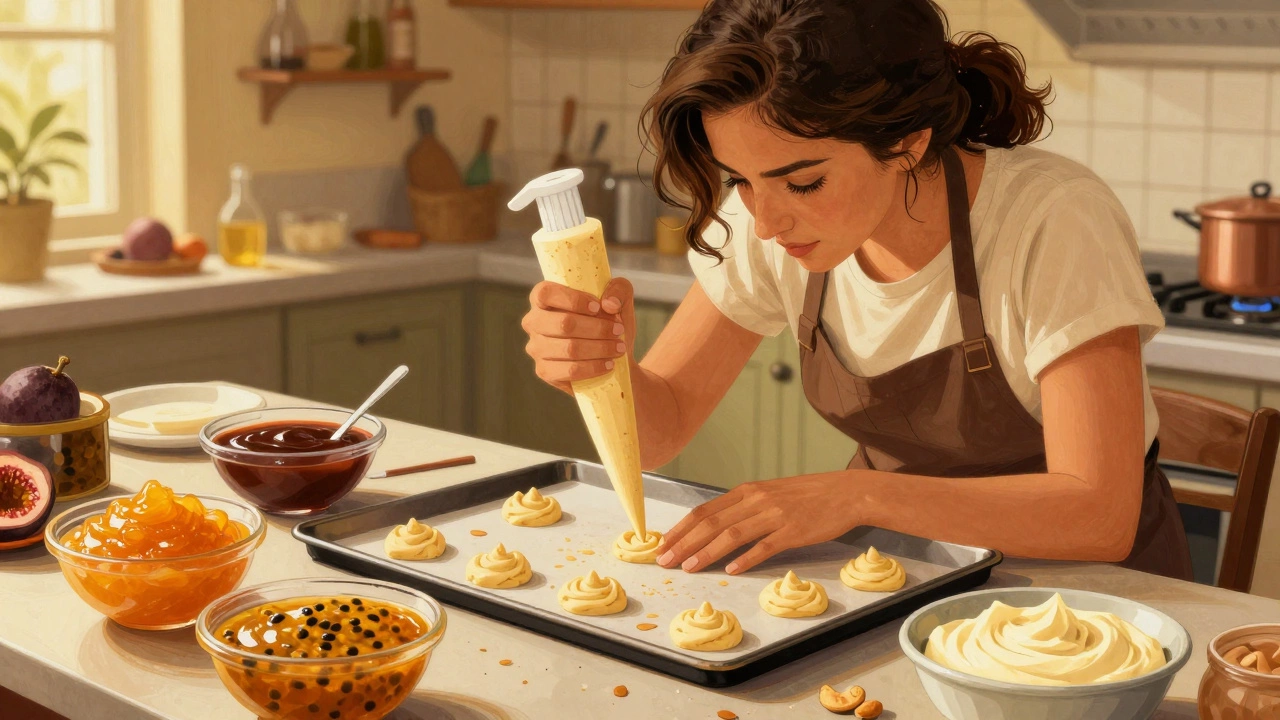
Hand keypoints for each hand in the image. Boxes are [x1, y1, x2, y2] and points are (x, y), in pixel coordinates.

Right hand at [521, 278, 636, 393]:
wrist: (614, 358)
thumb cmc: (610, 322)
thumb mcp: (619, 299)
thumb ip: (619, 289)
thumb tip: (609, 304)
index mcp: (543, 298)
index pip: (546, 293)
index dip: (573, 300)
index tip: (598, 307)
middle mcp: (533, 322)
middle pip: (563, 324)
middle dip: (597, 328)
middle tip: (618, 330)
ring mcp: (536, 348)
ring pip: (569, 348)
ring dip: (600, 348)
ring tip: (619, 348)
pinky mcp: (544, 371)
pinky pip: (569, 370)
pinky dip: (593, 367)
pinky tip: (608, 364)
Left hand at [656, 474, 859, 574]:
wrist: (845, 493)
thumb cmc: (807, 495)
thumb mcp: (770, 493)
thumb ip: (745, 507)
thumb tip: (716, 525)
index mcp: (747, 491)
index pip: (704, 511)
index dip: (680, 528)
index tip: (663, 543)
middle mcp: (756, 500)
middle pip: (711, 523)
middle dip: (684, 543)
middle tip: (664, 560)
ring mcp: (774, 515)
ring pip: (732, 535)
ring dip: (706, 553)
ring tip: (688, 567)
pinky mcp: (793, 531)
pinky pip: (764, 547)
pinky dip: (745, 559)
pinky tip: (731, 570)